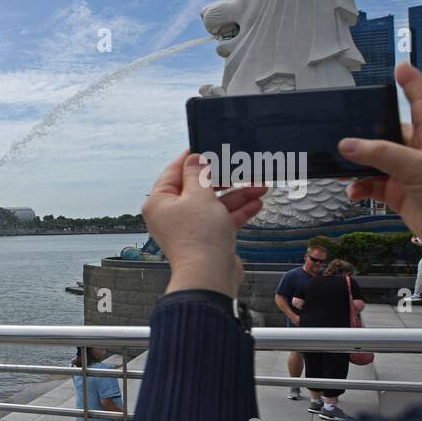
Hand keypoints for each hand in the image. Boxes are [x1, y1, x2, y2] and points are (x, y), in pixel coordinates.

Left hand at [143, 150, 267, 297]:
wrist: (209, 274)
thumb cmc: (198, 235)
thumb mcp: (198, 195)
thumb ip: (198, 174)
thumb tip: (194, 159)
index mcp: (159, 202)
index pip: (174, 172)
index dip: (192, 158)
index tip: (207, 145)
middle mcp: (170, 214)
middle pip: (197, 188)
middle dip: (224, 179)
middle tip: (241, 167)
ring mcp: (189, 228)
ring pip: (213, 204)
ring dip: (237, 195)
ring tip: (261, 186)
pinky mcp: (205, 239)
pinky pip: (221, 220)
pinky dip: (238, 212)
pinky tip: (257, 203)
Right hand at [343, 62, 421, 252]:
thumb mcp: (419, 168)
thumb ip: (381, 156)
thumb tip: (347, 144)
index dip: (412, 84)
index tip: (401, 67)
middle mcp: (420, 151)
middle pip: (388, 133)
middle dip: (366, 133)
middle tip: (341, 129)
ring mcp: (409, 174)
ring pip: (376, 162)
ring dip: (357, 165)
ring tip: (339, 167)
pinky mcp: (401, 195)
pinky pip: (373, 186)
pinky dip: (360, 188)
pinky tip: (353, 192)